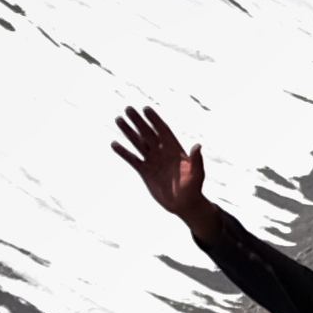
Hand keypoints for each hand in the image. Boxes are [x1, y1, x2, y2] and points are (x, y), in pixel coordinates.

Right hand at [112, 105, 215, 228]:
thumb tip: (198, 145)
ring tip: (118, 119)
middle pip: (148, 133)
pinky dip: (124, 152)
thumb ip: (196, 160)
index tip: (146, 109)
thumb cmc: (194, 188)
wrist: (184, 204)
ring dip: (129, 132)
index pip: (163, 130)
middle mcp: (162, 152)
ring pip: (138, 143)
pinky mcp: (145, 172)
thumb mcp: (197, 174)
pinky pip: (132, 159)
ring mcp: (153, 161)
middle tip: (128, 108)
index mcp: (174, 149)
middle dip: (138, 121)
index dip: (155, 120)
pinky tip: (114, 144)